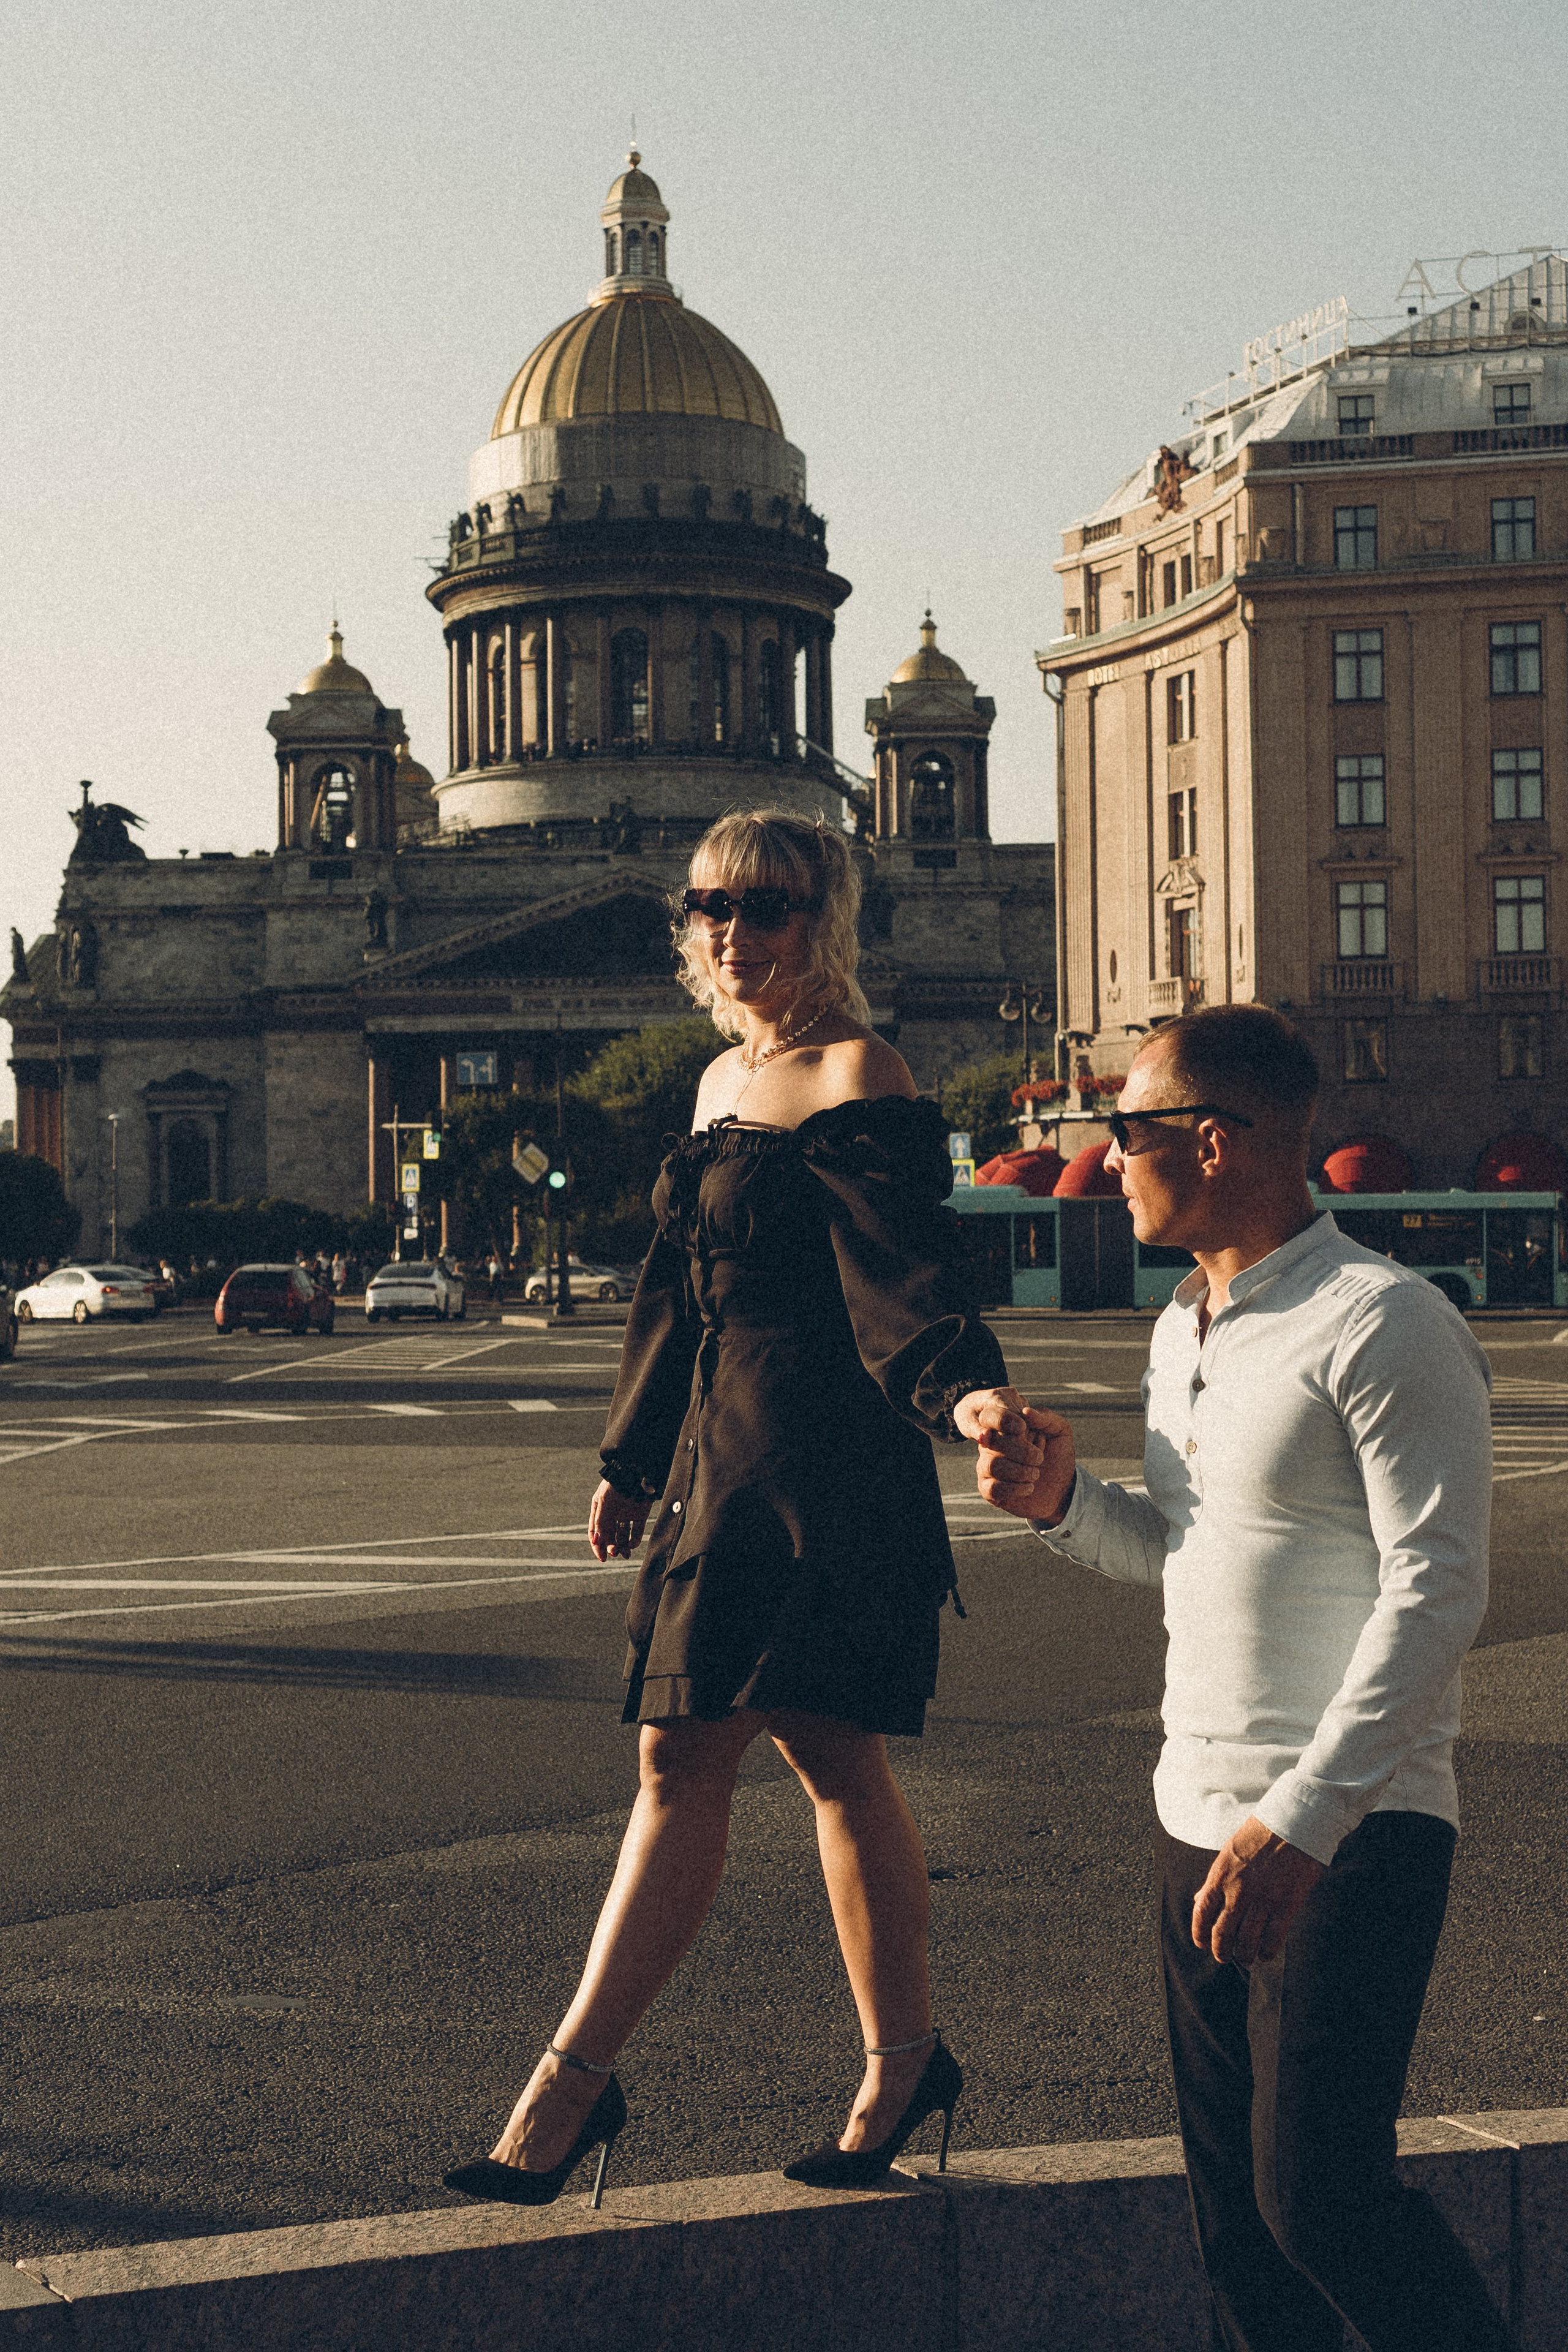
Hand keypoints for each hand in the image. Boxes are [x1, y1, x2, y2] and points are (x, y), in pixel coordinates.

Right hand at [588, 1478, 650, 1561]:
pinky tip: (633, 1544)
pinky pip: (636, 1532)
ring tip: (625, 1554)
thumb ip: (600, 1521)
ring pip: (622, 1536)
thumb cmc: (616, 1484)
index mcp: (599, 1509)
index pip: (595, 1532)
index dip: (597, 1546)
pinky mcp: (640, 1514)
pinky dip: (634, 1540)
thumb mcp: (603, 1502)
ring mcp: (626, 1514)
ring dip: (622, 1547)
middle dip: (611, 1547)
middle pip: (609, 1536)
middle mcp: (612, 1513)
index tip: (602, 1558)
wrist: (638, 1471)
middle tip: (614, 1553)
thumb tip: (597, 1541)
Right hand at [954, 1387, 1076, 1525]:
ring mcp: (986, 1466)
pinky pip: (991, 1488)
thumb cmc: (1057, 1456)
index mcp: (1004, 1426)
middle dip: (1023, 1451)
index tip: (1025, 1429)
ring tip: (1036, 1474)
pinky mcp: (987, 1489)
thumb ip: (1046, 1417)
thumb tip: (1025, 1412)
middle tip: (1039, 1458)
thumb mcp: (1060, 1432)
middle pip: (993, 1441)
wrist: (1061, 1488)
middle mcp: (991, 1445)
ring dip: (1021, 1471)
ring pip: (993, 1465)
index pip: (991, 1416)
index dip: (1007, 1421)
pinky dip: (1015, 1489)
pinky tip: (1029, 1487)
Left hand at [1191, 1816, 1324, 1965]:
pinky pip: (1273, 1938)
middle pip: (1223, 1933)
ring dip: (1244, 1955)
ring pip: (1247, 1942)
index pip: (1202, 1912)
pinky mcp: (1285, 1905)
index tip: (1201, 1943)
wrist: (1294, 1823)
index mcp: (1220, 1874)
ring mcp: (1262, 1900)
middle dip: (1220, 1950)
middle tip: (1223, 1956)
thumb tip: (1199, 1900)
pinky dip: (1267, 1951)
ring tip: (1245, 1958)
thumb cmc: (1260, 1833)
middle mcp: (1238, 1891)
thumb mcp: (1229, 1852)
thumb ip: (1215, 1880)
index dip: (1199, 1933)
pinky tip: (1265, 1953)